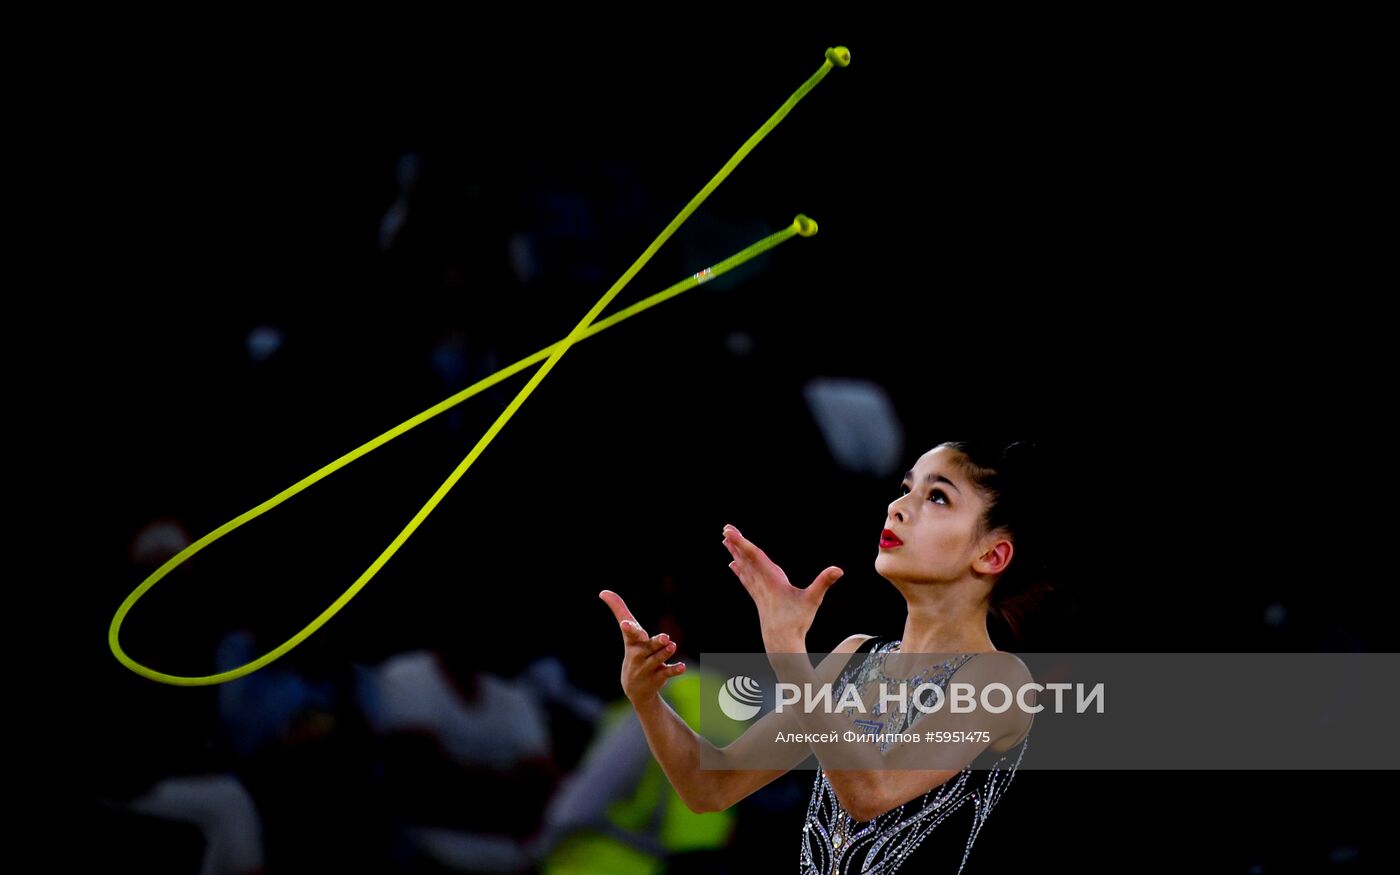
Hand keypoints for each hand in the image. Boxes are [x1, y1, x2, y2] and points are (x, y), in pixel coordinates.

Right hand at [599, 590, 685, 704]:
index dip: (629, 628)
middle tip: (666, 637)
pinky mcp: (659, 675)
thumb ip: (619, 610)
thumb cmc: (633, 651)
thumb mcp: (627, 632)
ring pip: (658, 658)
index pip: (630, 634)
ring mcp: (649, 667)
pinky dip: (675, 669)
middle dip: (656, 642)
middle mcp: (640, 655)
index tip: (625, 625)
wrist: (635, 688)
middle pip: (647, 647)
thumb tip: (603, 591)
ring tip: (672, 645)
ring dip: (666, 653)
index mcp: (632, 643)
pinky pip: (667, 672)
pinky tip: (683, 667)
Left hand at [721, 524, 842, 650]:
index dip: (742, 543)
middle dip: (736, 544)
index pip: (755, 557)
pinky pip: (746, 579)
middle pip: (747, 559)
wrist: (781, 643)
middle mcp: (762, 583)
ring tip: (725, 541)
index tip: (730, 532)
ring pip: (744, 568)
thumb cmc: (797, 621)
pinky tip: (733, 565)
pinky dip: (739, 569)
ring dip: (736, 553)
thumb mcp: (812, 600)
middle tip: (725, 529)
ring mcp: (758, 591)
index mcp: (771, 579)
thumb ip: (823, 582)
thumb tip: (838, 569)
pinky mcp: (759, 597)